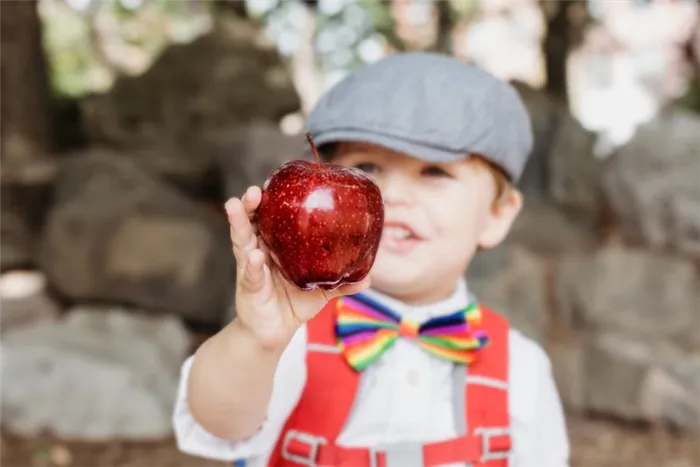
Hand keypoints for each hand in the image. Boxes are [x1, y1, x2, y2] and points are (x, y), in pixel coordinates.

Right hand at [226, 185, 369, 349]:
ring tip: (238, 205)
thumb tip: (369, 277)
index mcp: (275, 246)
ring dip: (239, 223)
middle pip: (251, 222)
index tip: (273, 183)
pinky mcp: (249, 288)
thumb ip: (342, 282)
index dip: (270, 201)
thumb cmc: (293, 304)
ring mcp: (250, 268)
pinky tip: (256, 256)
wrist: (274, 333)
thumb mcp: (321, 291)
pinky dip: (253, 265)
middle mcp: (258, 252)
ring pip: (242, 241)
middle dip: (250, 205)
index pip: (269, 218)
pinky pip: (251, 274)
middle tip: (255, 190)